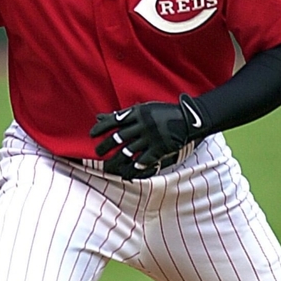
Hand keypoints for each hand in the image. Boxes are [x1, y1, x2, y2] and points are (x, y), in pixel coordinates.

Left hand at [89, 94, 207, 179]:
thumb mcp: (143, 109)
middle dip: (105, 146)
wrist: (188, 118)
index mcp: (138, 113)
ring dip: (117, 160)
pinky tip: (130, 171)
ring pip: (129, 151)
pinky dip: (137, 166)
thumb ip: (121, 115)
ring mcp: (152, 137)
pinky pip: (145, 159)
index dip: (101, 128)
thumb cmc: (162, 113)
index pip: (114, 121)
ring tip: (108, 167)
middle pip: (119, 137)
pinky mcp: (161, 147)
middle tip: (97, 153)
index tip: (91, 135)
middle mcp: (143, 124)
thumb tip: (99, 117)